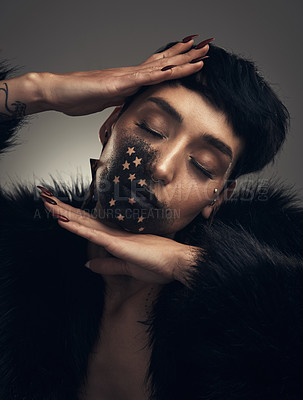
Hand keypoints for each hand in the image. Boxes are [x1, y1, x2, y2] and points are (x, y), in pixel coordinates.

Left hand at [39, 188, 201, 285]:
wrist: (177, 264)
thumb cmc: (157, 265)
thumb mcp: (125, 267)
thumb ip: (107, 264)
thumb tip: (88, 264)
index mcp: (115, 237)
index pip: (88, 224)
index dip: (71, 216)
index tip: (56, 208)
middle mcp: (112, 232)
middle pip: (82, 218)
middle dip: (62, 208)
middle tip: (45, 196)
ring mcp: (114, 236)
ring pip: (83, 223)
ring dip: (64, 213)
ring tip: (46, 202)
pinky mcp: (118, 244)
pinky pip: (92, 235)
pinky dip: (76, 227)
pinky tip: (62, 221)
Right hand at [41, 38, 210, 115]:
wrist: (58, 92)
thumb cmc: (78, 97)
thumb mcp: (107, 102)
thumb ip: (121, 99)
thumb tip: (132, 101)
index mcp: (129, 79)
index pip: (158, 68)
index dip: (177, 61)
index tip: (194, 56)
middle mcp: (131, 73)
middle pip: (164, 61)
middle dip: (187, 54)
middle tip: (208, 45)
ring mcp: (126, 77)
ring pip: (160, 66)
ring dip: (183, 59)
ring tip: (203, 51)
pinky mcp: (118, 84)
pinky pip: (145, 78)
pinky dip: (164, 73)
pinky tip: (178, 68)